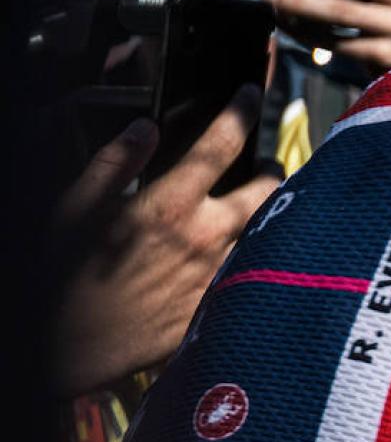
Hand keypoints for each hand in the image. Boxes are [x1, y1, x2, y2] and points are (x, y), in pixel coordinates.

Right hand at [49, 89, 275, 394]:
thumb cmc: (67, 278)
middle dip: (272, 168)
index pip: (221, 144)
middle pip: (267, 189)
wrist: (73, 348)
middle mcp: (205, 238)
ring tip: (260, 203)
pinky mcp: (222, 304)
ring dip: (271, 211)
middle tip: (265, 163)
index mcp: (169, 206)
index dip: (240, 111)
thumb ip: (112, 162)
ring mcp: (220, 273)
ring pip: (269, 229)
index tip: (249, 93)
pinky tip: (250, 250)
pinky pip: (254, 269)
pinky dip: (258, 252)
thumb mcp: (73, 209)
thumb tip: (144, 127)